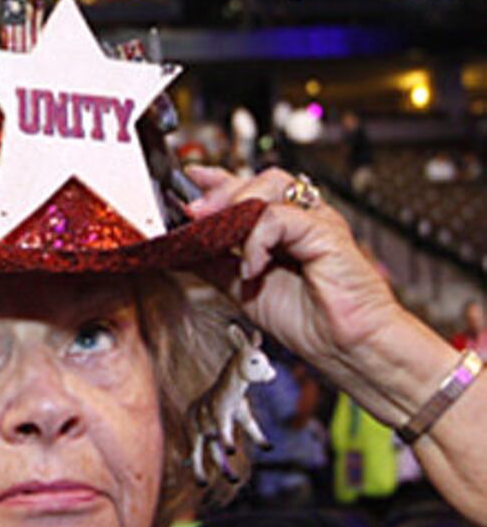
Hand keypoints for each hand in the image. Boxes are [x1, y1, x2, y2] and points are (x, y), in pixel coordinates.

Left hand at [184, 165, 402, 374]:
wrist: (345, 346)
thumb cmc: (309, 321)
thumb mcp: (242, 288)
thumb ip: (213, 265)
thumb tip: (180, 250)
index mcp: (282, 229)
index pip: (248, 190)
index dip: (217, 180)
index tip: (188, 180)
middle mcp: (301, 219)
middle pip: (259, 179)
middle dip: (221, 191)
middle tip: (193, 211)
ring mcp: (315, 222)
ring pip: (271, 187)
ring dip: (235, 206)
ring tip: (216, 233)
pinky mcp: (325, 232)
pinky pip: (281, 218)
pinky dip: (257, 240)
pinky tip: (251, 267)